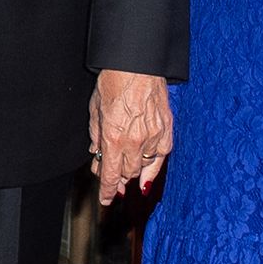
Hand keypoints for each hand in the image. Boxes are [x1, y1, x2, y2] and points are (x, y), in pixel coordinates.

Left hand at [90, 70, 170, 204]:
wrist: (137, 63)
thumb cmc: (113, 82)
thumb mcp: (95, 111)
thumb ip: (96, 137)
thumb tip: (96, 155)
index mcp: (113, 138)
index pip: (110, 176)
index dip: (107, 191)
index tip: (106, 200)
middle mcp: (134, 142)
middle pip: (126, 173)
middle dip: (118, 177)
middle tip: (112, 176)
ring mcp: (153, 136)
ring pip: (144, 167)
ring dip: (134, 172)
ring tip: (128, 174)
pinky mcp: (166, 129)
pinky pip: (161, 156)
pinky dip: (154, 165)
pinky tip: (148, 171)